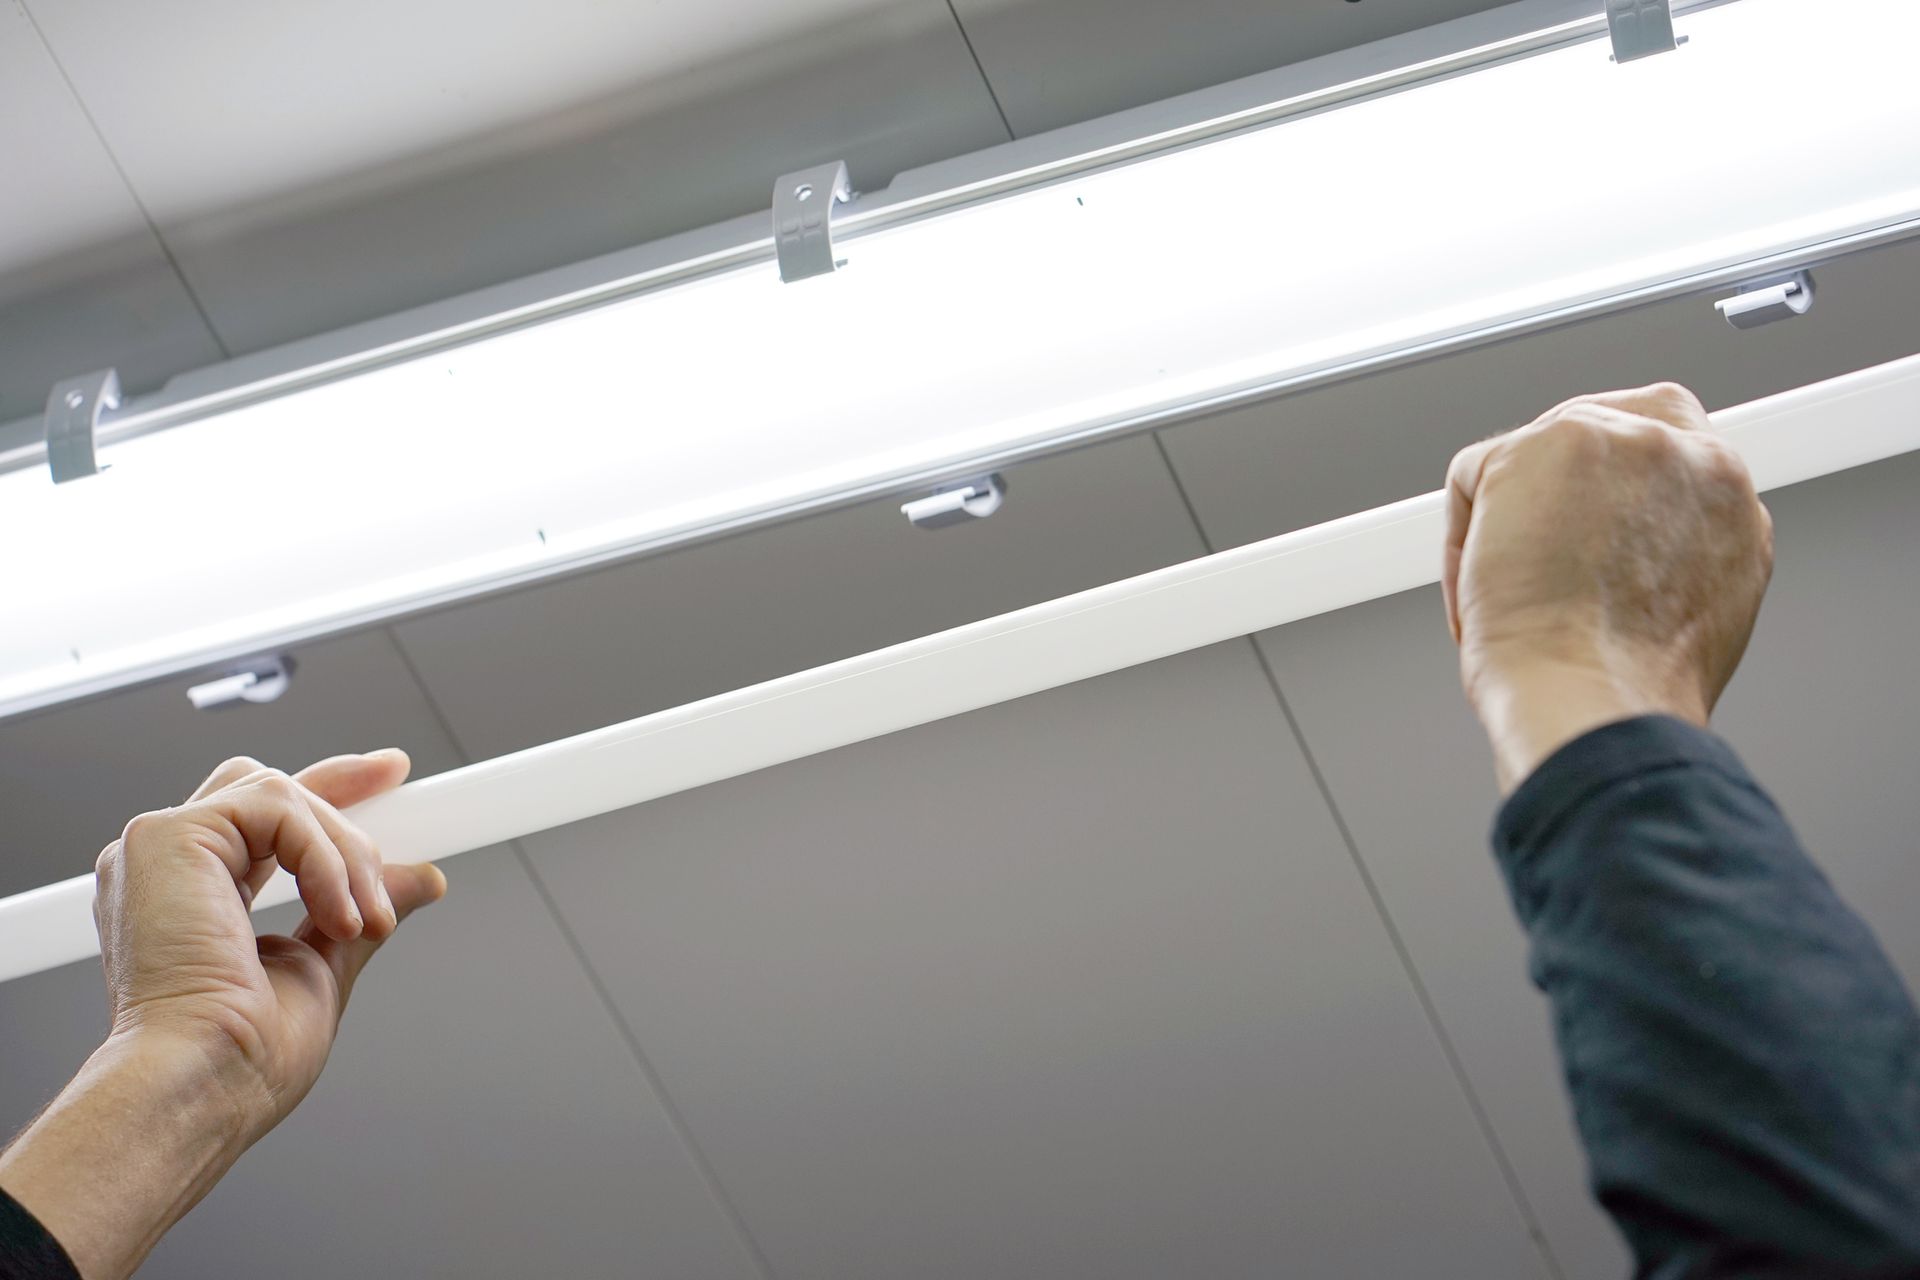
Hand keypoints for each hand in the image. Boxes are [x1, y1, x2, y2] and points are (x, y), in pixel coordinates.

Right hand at [95, 750, 447, 1134]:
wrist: (204, 1082)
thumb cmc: (242, 1057)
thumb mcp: (322, 968)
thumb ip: (360, 913)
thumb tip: (420, 879)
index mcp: (190, 895)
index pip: (262, 821)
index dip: (326, 793)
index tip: (386, 779)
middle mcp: (164, 866)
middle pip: (264, 787)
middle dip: (342, 783)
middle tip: (399, 782)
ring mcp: (157, 847)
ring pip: (281, 796)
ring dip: (347, 854)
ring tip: (367, 921)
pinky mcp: (165, 837)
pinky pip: (276, 807)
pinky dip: (325, 859)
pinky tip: (339, 914)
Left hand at [1442, 383, 1773, 791]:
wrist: (1597, 704)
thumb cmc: (1628, 689)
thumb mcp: (1693, 610)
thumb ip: (1672, 552)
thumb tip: (1620, 549)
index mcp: (1731, 503)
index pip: (1667, 458)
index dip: (1607, 496)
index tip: (1575, 539)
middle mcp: (1694, 459)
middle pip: (1604, 424)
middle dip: (1554, 480)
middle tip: (1524, 553)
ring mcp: (1626, 441)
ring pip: (1533, 458)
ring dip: (1509, 524)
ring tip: (1509, 598)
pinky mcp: (1554, 441)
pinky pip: (1473, 476)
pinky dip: (1462, 543)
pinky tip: (1480, 597)